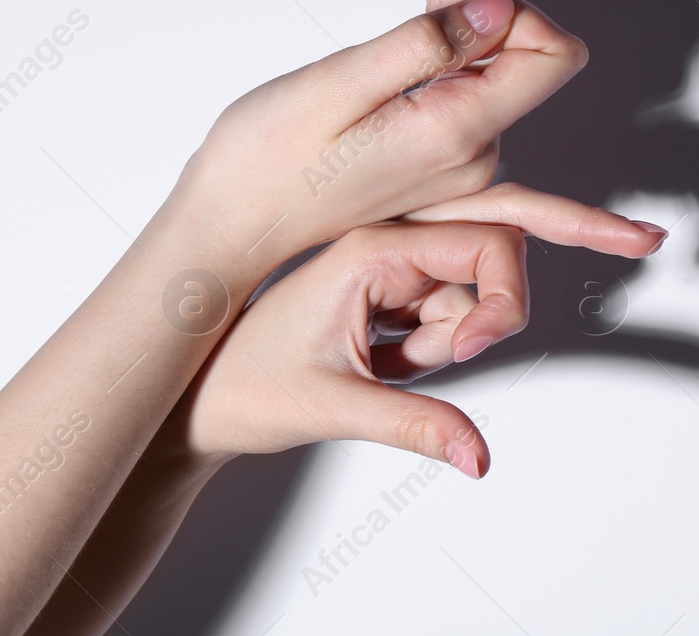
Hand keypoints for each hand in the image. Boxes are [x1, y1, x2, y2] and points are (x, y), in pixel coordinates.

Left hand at [163, 185, 660, 476]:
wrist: (197, 400)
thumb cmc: (243, 388)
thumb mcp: (336, 409)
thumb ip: (418, 426)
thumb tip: (479, 456)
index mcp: (373, 248)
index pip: (488, 242)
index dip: (501, 298)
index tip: (470, 349)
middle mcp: (387, 242)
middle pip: (487, 258)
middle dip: (478, 317)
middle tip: (417, 360)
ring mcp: (389, 265)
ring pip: (466, 298)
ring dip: (441, 345)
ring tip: (378, 370)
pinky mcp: (388, 289)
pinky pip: (443, 313)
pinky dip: (426, 349)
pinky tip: (379, 365)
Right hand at [168, 0, 603, 286]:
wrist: (228, 222)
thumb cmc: (264, 161)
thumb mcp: (337, 89)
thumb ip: (425, 46)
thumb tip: (501, 7)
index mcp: (459, 130)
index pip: (548, 52)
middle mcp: (473, 142)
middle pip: (513, 32)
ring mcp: (455, 142)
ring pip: (481, 39)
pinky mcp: (432, 134)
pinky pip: (454, 62)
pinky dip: (442, 5)